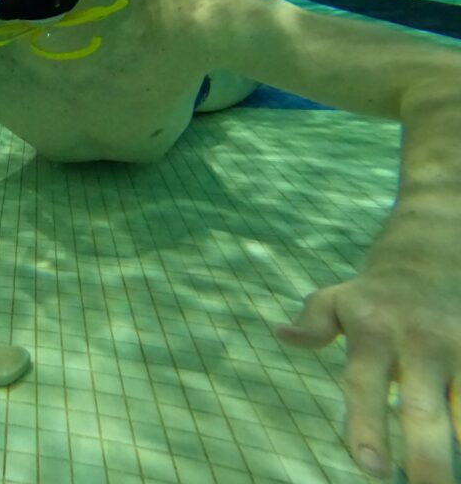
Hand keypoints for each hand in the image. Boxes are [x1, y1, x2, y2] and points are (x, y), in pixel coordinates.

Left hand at [275, 255, 460, 482]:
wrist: (428, 263)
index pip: (365, 384)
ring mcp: (459, 350)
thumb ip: (313, 324)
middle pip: (423, 411)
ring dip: (460, 450)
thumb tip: (283, 335)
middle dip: (427, 460)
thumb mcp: (334, 300)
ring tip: (445, 481)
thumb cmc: (370, 298)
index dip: (367, 426)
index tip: (371, 469)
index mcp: (373, 332)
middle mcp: (419, 342)